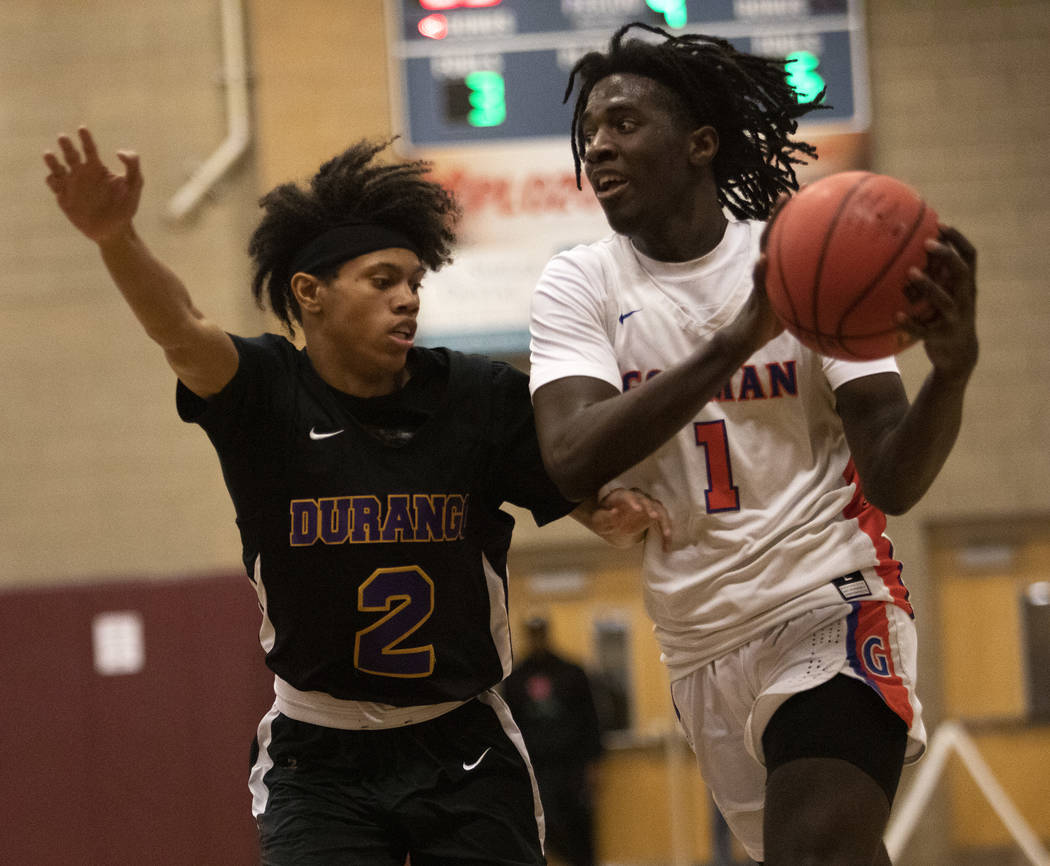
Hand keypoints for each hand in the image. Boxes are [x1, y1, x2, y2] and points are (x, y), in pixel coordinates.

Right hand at [43, 127, 142, 242]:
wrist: (114, 230)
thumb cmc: (125, 207)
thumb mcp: (135, 185)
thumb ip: (133, 166)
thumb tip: (118, 152)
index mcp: (97, 168)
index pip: (89, 148)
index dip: (85, 138)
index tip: (82, 128)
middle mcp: (82, 173)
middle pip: (71, 154)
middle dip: (66, 145)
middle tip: (63, 137)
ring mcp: (71, 185)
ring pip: (57, 168)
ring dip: (52, 160)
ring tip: (49, 154)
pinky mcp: (64, 197)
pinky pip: (54, 185)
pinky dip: (52, 180)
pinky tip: (56, 178)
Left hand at [590, 487, 671, 550]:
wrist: (611, 525)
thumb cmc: (604, 520)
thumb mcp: (599, 521)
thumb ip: (605, 516)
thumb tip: (614, 511)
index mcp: (621, 496)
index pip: (628, 495)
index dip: (634, 501)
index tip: (638, 509)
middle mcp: (636, 497)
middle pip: (646, 499)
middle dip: (650, 507)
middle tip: (654, 516)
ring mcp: (646, 505)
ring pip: (658, 509)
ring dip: (663, 521)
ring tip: (666, 534)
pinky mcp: (653, 515)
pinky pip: (663, 521)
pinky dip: (666, 532)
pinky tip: (666, 546)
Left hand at [899, 225, 978, 380]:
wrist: (958, 355)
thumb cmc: (944, 317)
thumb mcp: (945, 295)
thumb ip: (935, 276)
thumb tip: (909, 252)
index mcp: (966, 286)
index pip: (970, 256)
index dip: (957, 239)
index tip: (940, 224)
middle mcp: (965, 299)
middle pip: (962, 272)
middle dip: (947, 256)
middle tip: (926, 244)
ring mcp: (955, 318)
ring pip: (945, 300)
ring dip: (928, 286)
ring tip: (910, 273)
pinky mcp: (941, 336)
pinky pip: (925, 330)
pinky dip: (911, 323)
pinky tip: (896, 316)